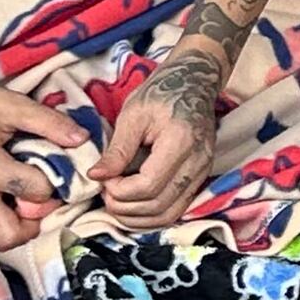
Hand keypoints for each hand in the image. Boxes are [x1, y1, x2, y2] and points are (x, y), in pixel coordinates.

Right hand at [0, 65, 85, 250]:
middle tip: (40, 201)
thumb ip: (50, 123)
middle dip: (33, 223)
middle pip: (9, 235)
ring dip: (11, 227)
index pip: (35, 194)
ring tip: (20, 202)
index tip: (53, 172)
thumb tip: (82, 140)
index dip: (52, 184)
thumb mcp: (10, 104)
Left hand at [89, 47, 220, 228]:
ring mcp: (203, 172)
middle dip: (124, 207)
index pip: (148, 185)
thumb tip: (96, 177)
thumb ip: (117, 149)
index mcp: (180, 141)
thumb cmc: (162, 92)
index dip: (119, 191)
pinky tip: (134, 205)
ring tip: (117, 201)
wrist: (194, 82)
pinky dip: (152, 215)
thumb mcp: (133, 114)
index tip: (104, 179)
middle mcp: (198, 162)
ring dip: (137, 218)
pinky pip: (176, 209)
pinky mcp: (201, 177)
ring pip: (169, 214)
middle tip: (106, 193)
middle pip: (158, 205)